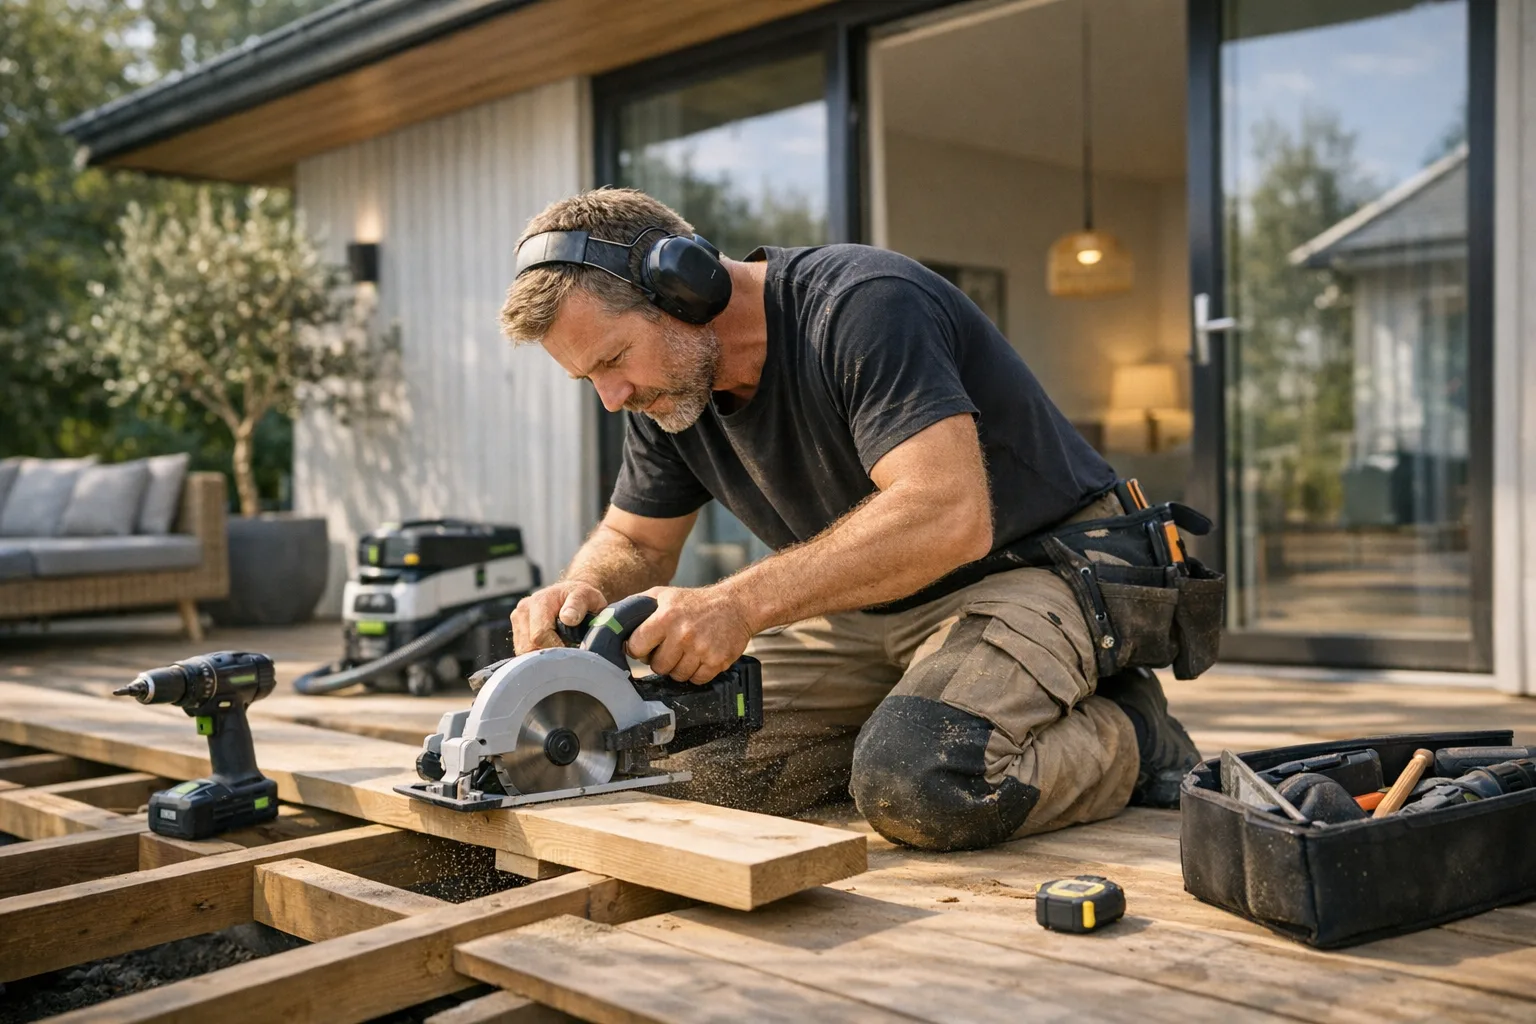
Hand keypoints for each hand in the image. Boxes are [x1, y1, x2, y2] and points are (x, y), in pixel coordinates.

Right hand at [511, 581, 605, 653]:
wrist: (569, 593)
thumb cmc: (581, 596)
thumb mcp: (586, 596)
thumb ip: (578, 605)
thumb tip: (568, 618)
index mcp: (539, 602)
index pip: (540, 635)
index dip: (555, 648)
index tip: (570, 652)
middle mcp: (524, 610)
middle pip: (528, 646)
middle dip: (547, 653)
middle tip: (566, 650)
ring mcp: (518, 619)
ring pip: (523, 650)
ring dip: (540, 653)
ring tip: (558, 645)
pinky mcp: (517, 628)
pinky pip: (521, 649)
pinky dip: (535, 652)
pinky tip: (549, 645)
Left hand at [625, 584, 756, 684]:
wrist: (735, 605)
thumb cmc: (694, 602)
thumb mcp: (663, 595)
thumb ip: (637, 606)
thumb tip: (609, 622)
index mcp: (665, 617)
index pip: (636, 646)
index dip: (638, 648)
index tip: (644, 646)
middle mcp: (683, 633)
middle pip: (657, 666)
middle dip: (660, 660)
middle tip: (669, 648)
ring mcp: (701, 649)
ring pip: (676, 676)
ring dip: (678, 668)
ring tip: (685, 651)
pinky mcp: (717, 661)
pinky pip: (696, 680)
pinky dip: (696, 673)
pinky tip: (699, 657)